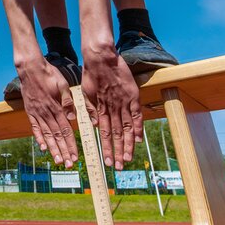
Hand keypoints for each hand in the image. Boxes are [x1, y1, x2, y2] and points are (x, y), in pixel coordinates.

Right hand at [17, 55, 77, 166]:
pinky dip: (39, 138)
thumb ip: (67, 101)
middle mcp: (46, 113)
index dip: (70, 144)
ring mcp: (37, 113)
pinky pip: (35, 128)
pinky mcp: (30, 111)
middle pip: (56, 136)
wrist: (30, 68)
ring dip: (53, 149)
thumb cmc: (49, 74)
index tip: (75, 156)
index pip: (65, 130)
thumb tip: (72, 117)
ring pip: (47, 135)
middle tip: (68, 164)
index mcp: (56, 107)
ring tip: (57, 161)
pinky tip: (43, 147)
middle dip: (63, 151)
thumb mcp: (63, 84)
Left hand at [81, 47, 142, 169]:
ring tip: (127, 159)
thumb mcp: (86, 93)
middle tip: (117, 167)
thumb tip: (96, 125)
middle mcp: (112, 108)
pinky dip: (138, 128)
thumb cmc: (91, 74)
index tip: (107, 161)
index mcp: (100, 109)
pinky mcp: (132, 96)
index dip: (106, 148)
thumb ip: (91, 109)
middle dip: (117, 152)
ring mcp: (122, 103)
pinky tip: (138, 140)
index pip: (105, 134)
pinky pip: (136, 115)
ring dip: (127, 145)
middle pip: (116, 135)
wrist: (100, 57)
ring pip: (126, 128)